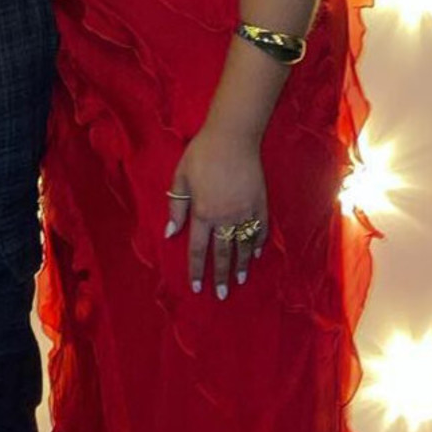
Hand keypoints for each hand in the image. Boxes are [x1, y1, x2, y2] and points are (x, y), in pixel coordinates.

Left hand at [165, 128, 268, 298]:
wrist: (233, 136)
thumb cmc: (202, 154)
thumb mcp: (181, 178)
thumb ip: (176, 207)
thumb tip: (170, 233)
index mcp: (202, 212)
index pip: (197, 249)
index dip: (197, 270)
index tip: (197, 287)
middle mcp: (224, 217)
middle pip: (222, 253)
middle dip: (221, 276)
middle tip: (221, 294)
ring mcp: (244, 211)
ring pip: (243, 245)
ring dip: (241, 264)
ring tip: (239, 280)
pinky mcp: (260, 202)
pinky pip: (260, 228)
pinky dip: (258, 242)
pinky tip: (255, 253)